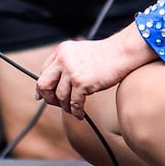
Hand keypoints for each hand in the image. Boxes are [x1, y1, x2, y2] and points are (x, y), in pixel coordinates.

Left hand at [36, 27, 155, 118]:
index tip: (44, 95)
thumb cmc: (104, 55)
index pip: (43, 72)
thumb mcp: (78, 52)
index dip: (43, 86)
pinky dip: (76, 111)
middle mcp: (63, 60)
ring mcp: (72, 71)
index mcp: (61, 51)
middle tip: (56, 104)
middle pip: (44, 84)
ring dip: (65, 107)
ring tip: (72, 110)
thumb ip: (65, 64)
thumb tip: (54, 83)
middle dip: (48, 98)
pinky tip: (80, 114)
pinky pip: (74, 103)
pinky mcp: (82, 83)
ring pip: (60, 96)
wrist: (121, 52)